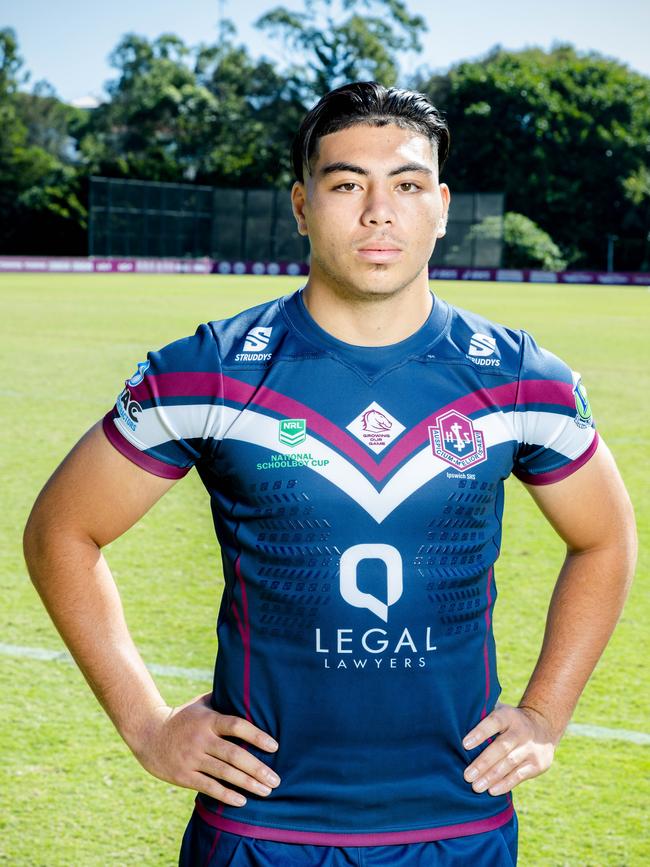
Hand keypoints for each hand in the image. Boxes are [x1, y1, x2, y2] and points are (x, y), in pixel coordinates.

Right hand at [132, 692, 279, 806]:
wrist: (147, 733)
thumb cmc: (182, 717)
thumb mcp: (201, 704)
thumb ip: (223, 699)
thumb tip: (250, 689)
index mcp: (208, 720)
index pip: (236, 726)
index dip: (256, 736)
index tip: (274, 746)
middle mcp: (201, 739)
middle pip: (234, 755)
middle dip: (257, 768)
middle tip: (276, 779)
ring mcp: (192, 758)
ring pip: (224, 774)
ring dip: (247, 784)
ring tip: (266, 791)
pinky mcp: (184, 776)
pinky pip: (208, 787)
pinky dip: (226, 795)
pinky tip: (242, 801)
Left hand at [462, 702, 556, 796]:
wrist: (543, 726)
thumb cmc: (509, 721)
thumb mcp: (500, 711)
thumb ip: (483, 715)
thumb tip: (456, 721)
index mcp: (508, 716)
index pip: (493, 722)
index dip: (480, 733)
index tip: (464, 745)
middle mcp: (521, 731)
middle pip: (501, 747)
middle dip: (483, 763)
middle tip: (467, 776)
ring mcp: (531, 748)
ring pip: (509, 764)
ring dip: (491, 777)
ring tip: (476, 787)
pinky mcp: (538, 764)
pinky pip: (519, 775)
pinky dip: (505, 784)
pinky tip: (492, 790)